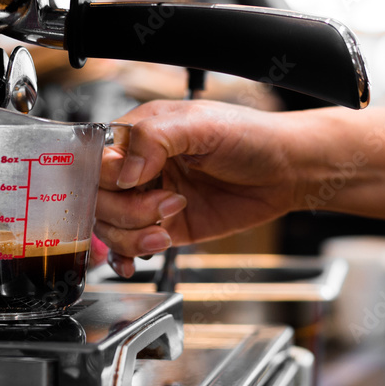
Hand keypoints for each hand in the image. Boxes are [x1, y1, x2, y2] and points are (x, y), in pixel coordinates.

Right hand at [95, 100, 305, 276]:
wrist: (287, 172)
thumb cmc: (250, 136)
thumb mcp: (201, 124)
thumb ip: (155, 138)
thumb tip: (125, 170)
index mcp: (139, 134)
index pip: (97, 160)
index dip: (110, 177)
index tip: (136, 181)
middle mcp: (139, 167)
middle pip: (99, 198)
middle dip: (128, 210)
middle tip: (167, 203)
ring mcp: (150, 199)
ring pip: (111, 226)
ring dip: (134, 234)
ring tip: (168, 226)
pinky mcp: (166, 227)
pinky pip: (129, 246)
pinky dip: (125, 257)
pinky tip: (136, 261)